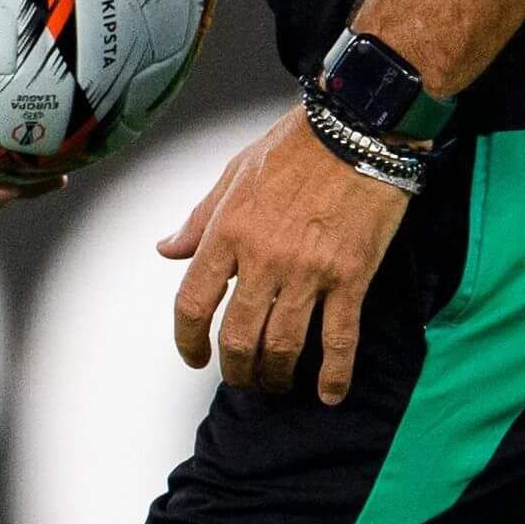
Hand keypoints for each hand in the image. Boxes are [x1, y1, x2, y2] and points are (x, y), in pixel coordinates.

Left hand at [160, 103, 409, 403]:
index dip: (187, 340)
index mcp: (228, 231)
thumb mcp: (234, 173)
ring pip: (283, 346)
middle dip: (235, 368)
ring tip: (275, 383)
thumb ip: (199, 220)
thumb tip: (166, 250)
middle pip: (238, 337)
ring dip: (275, 375)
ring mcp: (309, 272)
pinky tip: (329, 394)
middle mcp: (264, 257)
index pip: (193, 302)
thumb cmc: (295, 146)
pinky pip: (339, 339)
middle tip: (241, 376)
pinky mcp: (350, 277)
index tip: (194, 356)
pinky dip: (333, 374)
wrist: (358, 129)